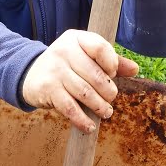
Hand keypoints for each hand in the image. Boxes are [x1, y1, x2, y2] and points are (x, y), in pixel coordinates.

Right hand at [21, 29, 138, 133]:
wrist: (30, 75)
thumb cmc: (66, 66)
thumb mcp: (85, 57)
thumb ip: (110, 61)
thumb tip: (135, 69)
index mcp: (76, 39)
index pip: (100, 48)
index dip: (111, 64)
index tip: (112, 74)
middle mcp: (63, 51)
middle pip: (96, 75)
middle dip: (108, 92)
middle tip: (110, 99)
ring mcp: (55, 70)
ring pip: (85, 93)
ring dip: (99, 107)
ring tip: (105, 112)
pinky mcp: (48, 89)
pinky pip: (70, 108)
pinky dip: (82, 120)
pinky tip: (89, 126)